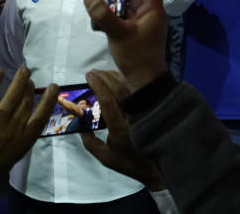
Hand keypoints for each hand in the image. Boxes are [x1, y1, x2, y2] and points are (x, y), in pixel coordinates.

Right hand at [82, 70, 164, 189]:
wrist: (158, 168)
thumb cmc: (129, 162)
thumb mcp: (106, 158)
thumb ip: (90, 143)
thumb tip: (81, 127)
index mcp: (120, 128)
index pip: (108, 101)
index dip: (98, 86)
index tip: (89, 77)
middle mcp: (132, 117)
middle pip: (119, 89)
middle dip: (104, 77)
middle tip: (92, 72)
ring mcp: (143, 111)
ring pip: (130, 87)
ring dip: (115, 76)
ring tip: (103, 72)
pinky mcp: (150, 108)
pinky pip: (138, 90)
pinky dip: (127, 81)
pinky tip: (118, 77)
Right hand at [84, 0, 167, 91]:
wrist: (144, 82)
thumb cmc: (136, 55)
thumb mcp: (118, 33)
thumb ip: (103, 14)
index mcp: (153, 12)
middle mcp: (150, 16)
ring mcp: (144, 27)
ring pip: (130, 7)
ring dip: (116, 2)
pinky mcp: (136, 36)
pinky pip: (126, 18)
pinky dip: (115, 14)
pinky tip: (102, 15)